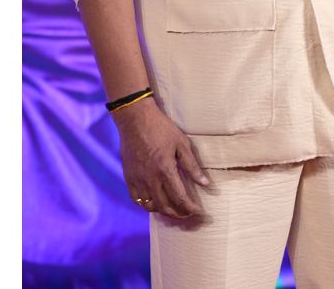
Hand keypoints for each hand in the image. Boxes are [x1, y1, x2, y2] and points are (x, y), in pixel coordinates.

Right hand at [113, 98, 211, 218]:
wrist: (135, 119)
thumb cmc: (161, 128)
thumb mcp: (181, 143)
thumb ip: (192, 166)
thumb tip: (205, 184)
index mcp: (166, 170)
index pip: (180, 198)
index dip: (191, 209)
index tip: (199, 212)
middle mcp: (151, 179)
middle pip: (166, 207)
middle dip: (179, 214)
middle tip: (188, 213)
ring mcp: (138, 179)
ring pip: (150, 206)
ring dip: (163, 211)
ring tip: (173, 209)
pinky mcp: (129, 177)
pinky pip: (136, 199)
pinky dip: (147, 205)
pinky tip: (155, 202)